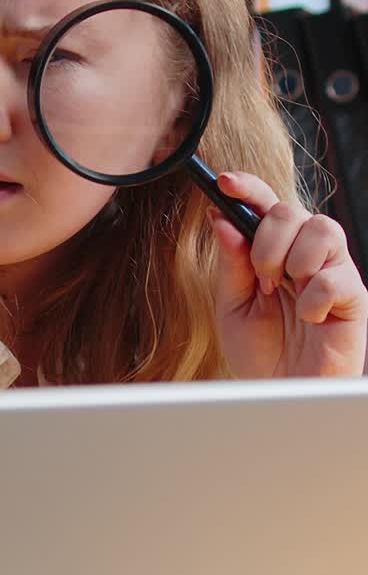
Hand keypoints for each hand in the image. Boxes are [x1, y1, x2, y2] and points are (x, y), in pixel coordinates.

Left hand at [207, 171, 367, 378]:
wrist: (280, 393)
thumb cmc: (260, 351)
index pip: (265, 204)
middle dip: (267, 242)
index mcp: (275, 250)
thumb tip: (221, 218)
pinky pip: (334, 279)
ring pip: (322, 229)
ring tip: (285, 293)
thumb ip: (231, 263)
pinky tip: (309, 319)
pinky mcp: (353, 297)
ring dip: (293, 262)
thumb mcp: (233, 305)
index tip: (223, 181)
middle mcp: (306, 253)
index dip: (247, 187)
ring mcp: (333, 272)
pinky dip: (313, 300)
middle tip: (263, 278)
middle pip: (291, 211)